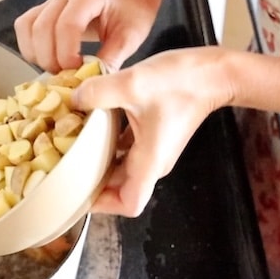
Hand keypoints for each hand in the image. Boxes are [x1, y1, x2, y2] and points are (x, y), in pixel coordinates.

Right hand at [14, 0, 161, 73]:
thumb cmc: (132, 13)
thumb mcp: (130, 38)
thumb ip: (110, 60)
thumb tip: (90, 85)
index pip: (67, 25)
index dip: (66, 54)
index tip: (76, 72)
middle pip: (42, 28)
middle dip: (50, 59)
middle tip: (66, 77)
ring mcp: (51, 0)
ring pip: (28, 27)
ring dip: (37, 55)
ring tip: (57, 70)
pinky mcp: (43, 9)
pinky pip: (24, 27)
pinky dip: (29, 48)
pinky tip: (47, 60)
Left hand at [76, 47, 234, 216]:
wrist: (214, 73)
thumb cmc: (184, 82)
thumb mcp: (134, 84)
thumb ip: (98, 92)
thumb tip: (73, 98)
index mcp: (151, 162)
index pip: (129, 204)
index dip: (103, 205)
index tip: (79, 193)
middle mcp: (153, 162)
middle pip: (119, 189)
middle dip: (92, 183)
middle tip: (64, 169)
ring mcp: (154, 150)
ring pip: (121, 169)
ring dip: (98, 163)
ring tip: (71, 150)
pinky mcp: (153, 136)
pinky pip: (125, 149)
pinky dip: (107, 144)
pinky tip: (90, 126)